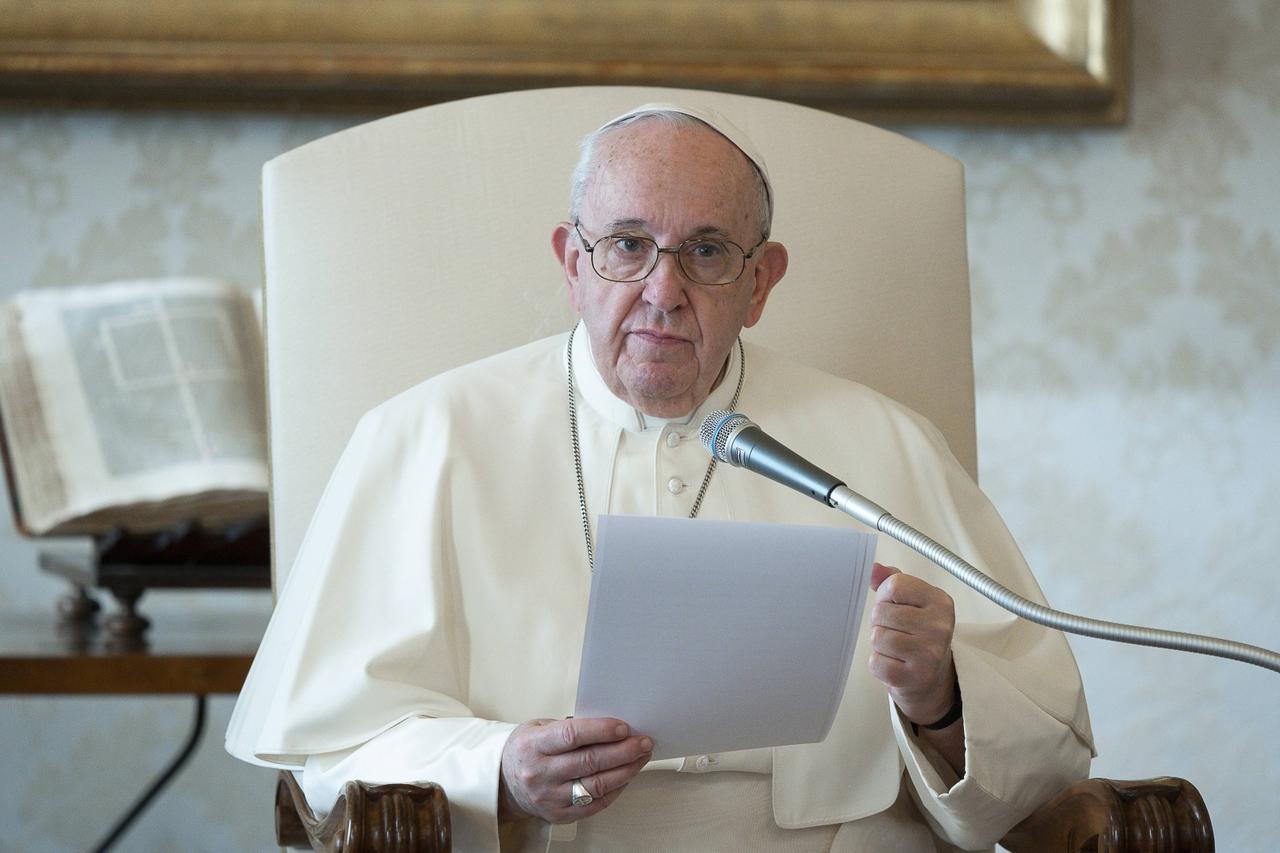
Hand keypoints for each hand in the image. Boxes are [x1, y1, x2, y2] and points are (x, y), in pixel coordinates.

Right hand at [499, 717, 652, 823]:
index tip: (624, 727)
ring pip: (596, 785)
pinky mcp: (559, 815)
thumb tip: (609, 726)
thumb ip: (569, 727)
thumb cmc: (526, 751)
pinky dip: (615, 789)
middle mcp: (540, 774)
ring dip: (625, 770)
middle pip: (590, 762)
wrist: (504, 784)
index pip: (572, 736)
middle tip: (642, 742)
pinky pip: (595, 804)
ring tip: (640, 758)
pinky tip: (626, 776)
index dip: (601, 731)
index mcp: (533, 746)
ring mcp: (549, 797)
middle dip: (623, 751)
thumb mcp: (538, 728)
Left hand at [868, 562, 956, 725]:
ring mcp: (930, 653)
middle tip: (895, 630)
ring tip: (895, 646)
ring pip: (878, 637)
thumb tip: (873, 569)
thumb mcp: (911, 601)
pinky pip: (877, 662)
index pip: (895, 585)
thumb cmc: (917, 633)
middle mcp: (940, 627)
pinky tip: (894, 662)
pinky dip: (878, 663)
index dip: (886, 595)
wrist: (931, 676)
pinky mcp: (916, 676)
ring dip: (879, 643)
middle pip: (881, 612)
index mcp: (940, 601)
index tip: (896, 605)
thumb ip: (891, 581)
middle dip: (880, 621)